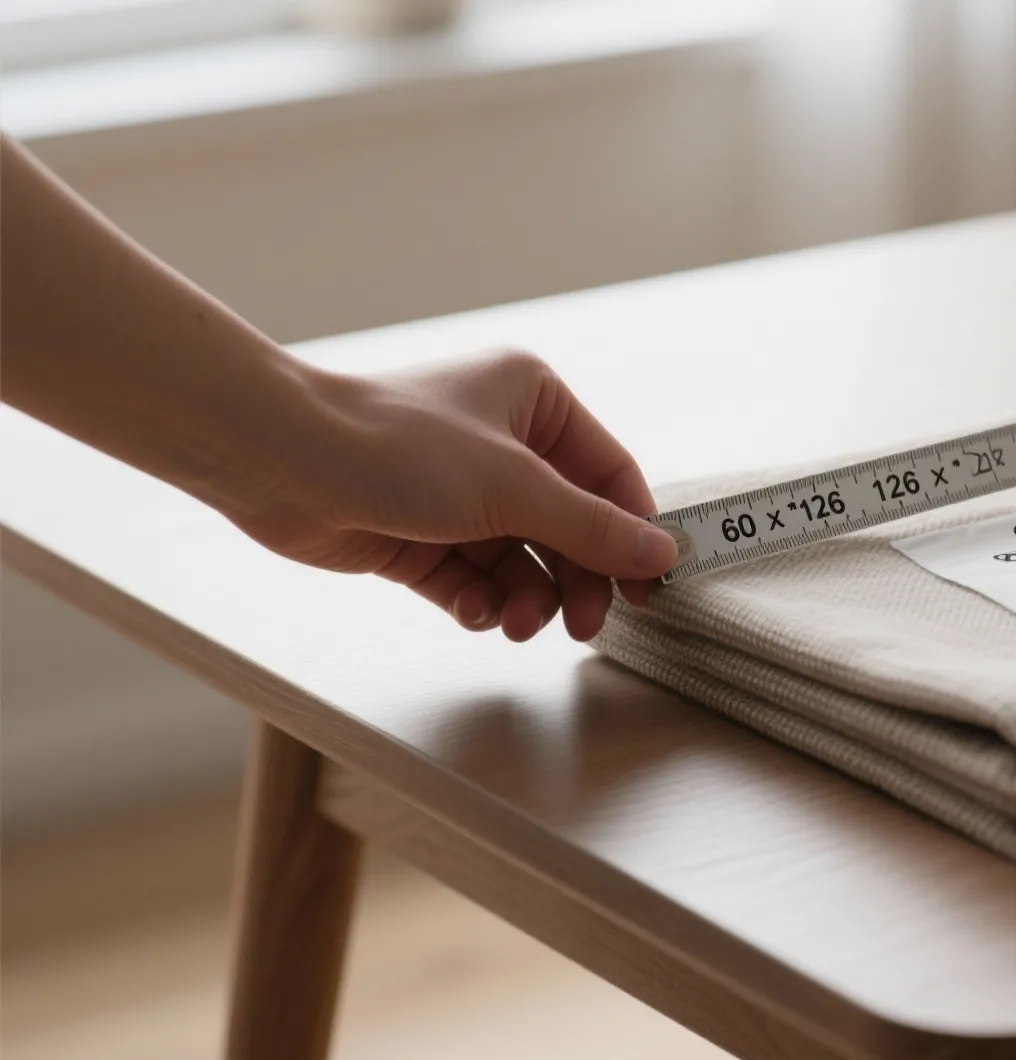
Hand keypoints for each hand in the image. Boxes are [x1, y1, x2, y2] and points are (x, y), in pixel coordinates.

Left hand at [226, 349, 679, 641]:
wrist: (277, 460)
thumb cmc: (394, 446)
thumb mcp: (514, 488)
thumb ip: (592, 529)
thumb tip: (663, 554)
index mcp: (533, 401)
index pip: (609, 475)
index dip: (633, 534)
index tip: (649, 589)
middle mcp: (500, 442)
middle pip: (568, 526)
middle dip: (576, 579)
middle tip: (584, 625)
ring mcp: (457, 492)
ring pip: (522, 560)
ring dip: (529, 598)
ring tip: (520, 623)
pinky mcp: (417, 535)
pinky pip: (473, 579)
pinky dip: (482, 602)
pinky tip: (478, 612)